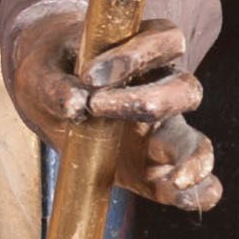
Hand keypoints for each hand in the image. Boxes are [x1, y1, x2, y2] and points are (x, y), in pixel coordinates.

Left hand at [8, 8, 219, 212]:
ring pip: (198, 143)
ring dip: (190, 160)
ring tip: (171, 181)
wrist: (46, 94)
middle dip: (147, 102)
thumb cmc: (49, 71)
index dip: (139, 53)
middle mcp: (162, 91)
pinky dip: (197, 193)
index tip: (90, 74)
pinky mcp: (153, 170)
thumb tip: (76, 105)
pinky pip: (194, 183)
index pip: (166, 40)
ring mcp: (162, 133)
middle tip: (94, 106)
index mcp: (142, 56)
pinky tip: (182, 198)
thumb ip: (53, 85)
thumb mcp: (40, 72)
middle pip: (186, 90)